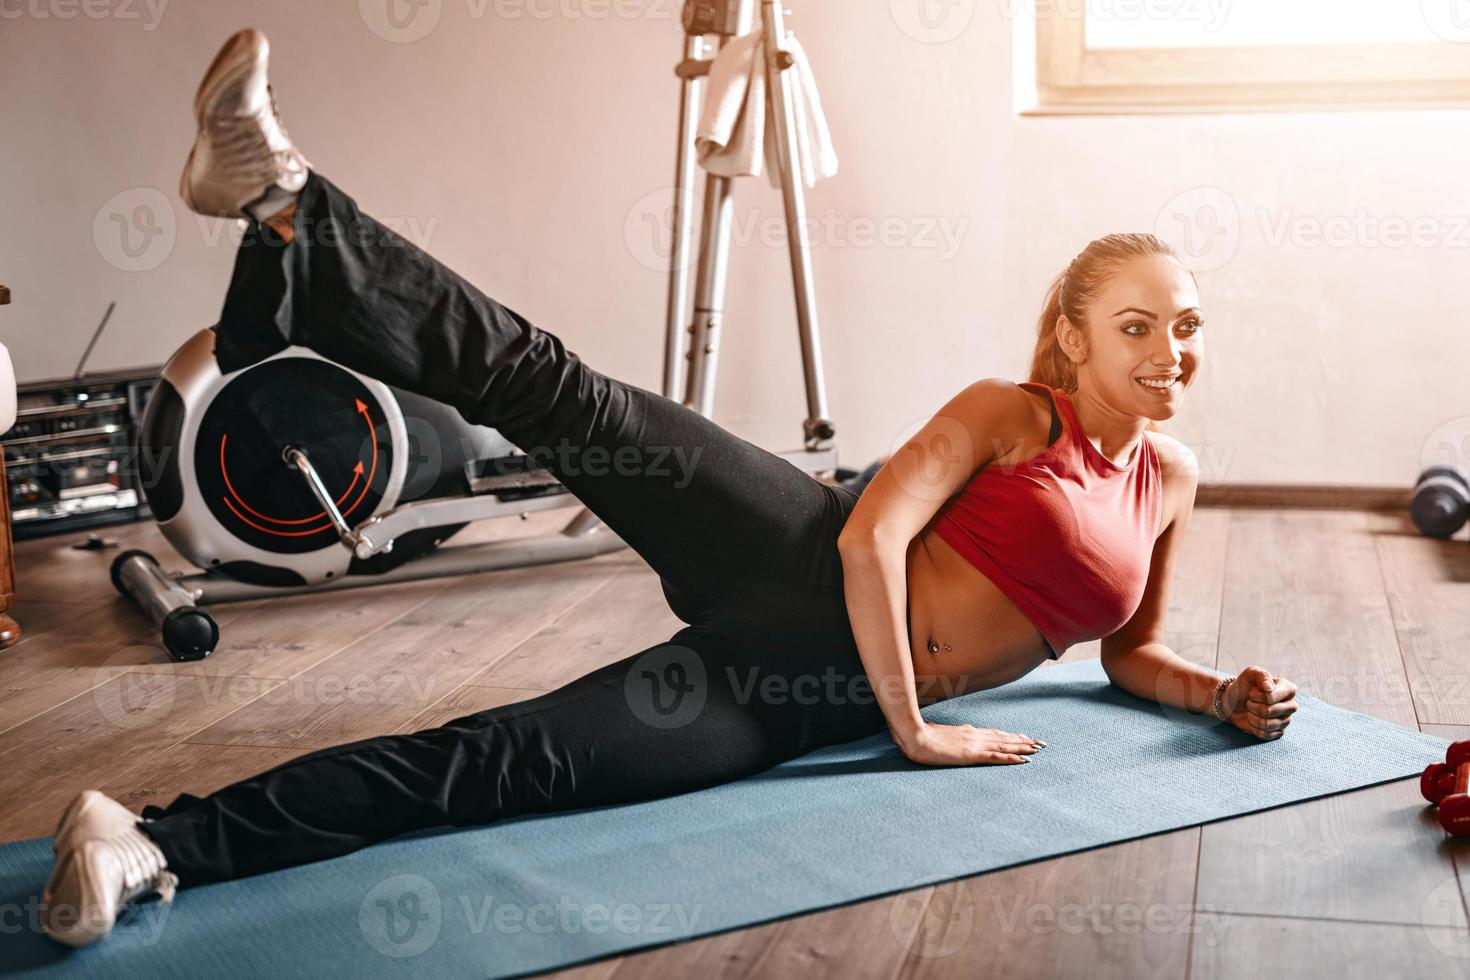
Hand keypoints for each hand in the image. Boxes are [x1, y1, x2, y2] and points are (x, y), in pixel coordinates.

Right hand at [898, 721, 1043, 766]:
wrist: (913, 735)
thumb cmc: (919, 734)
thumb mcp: (933, 732)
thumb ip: (941, 732)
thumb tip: (937, 729)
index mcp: (966, 731)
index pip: (993, 733)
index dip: (1009, 735)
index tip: (1022, 736)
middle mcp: (974, 735)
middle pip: (1004, 738)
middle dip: (1023, 741)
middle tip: (1040, 742)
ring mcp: (974, 745)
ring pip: (1005, 745)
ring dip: (1023, 748)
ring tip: (1037, 749)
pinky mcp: (972, 755)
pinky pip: (997, 757)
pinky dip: (1012, 758)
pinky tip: (1024, 760)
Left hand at [1224, 666, 1296, 739]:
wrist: (1234, 701)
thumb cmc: (1245, 685)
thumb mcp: (1250, 674)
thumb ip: (1261, 675)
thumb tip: (1269, 688)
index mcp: (1288, 689)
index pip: (1271, 697)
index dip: (1256, 696)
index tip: (1251, 692)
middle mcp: (1291, 705)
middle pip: (1269, 711)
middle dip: (1252, 706)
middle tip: (1249, 702)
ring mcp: (1286, 720)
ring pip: (1267, 725)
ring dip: (1252, 717)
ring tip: (1251, 711)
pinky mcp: (1279, 732)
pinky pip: (1266, 735)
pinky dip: (1254, 728)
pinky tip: (1253, 721)